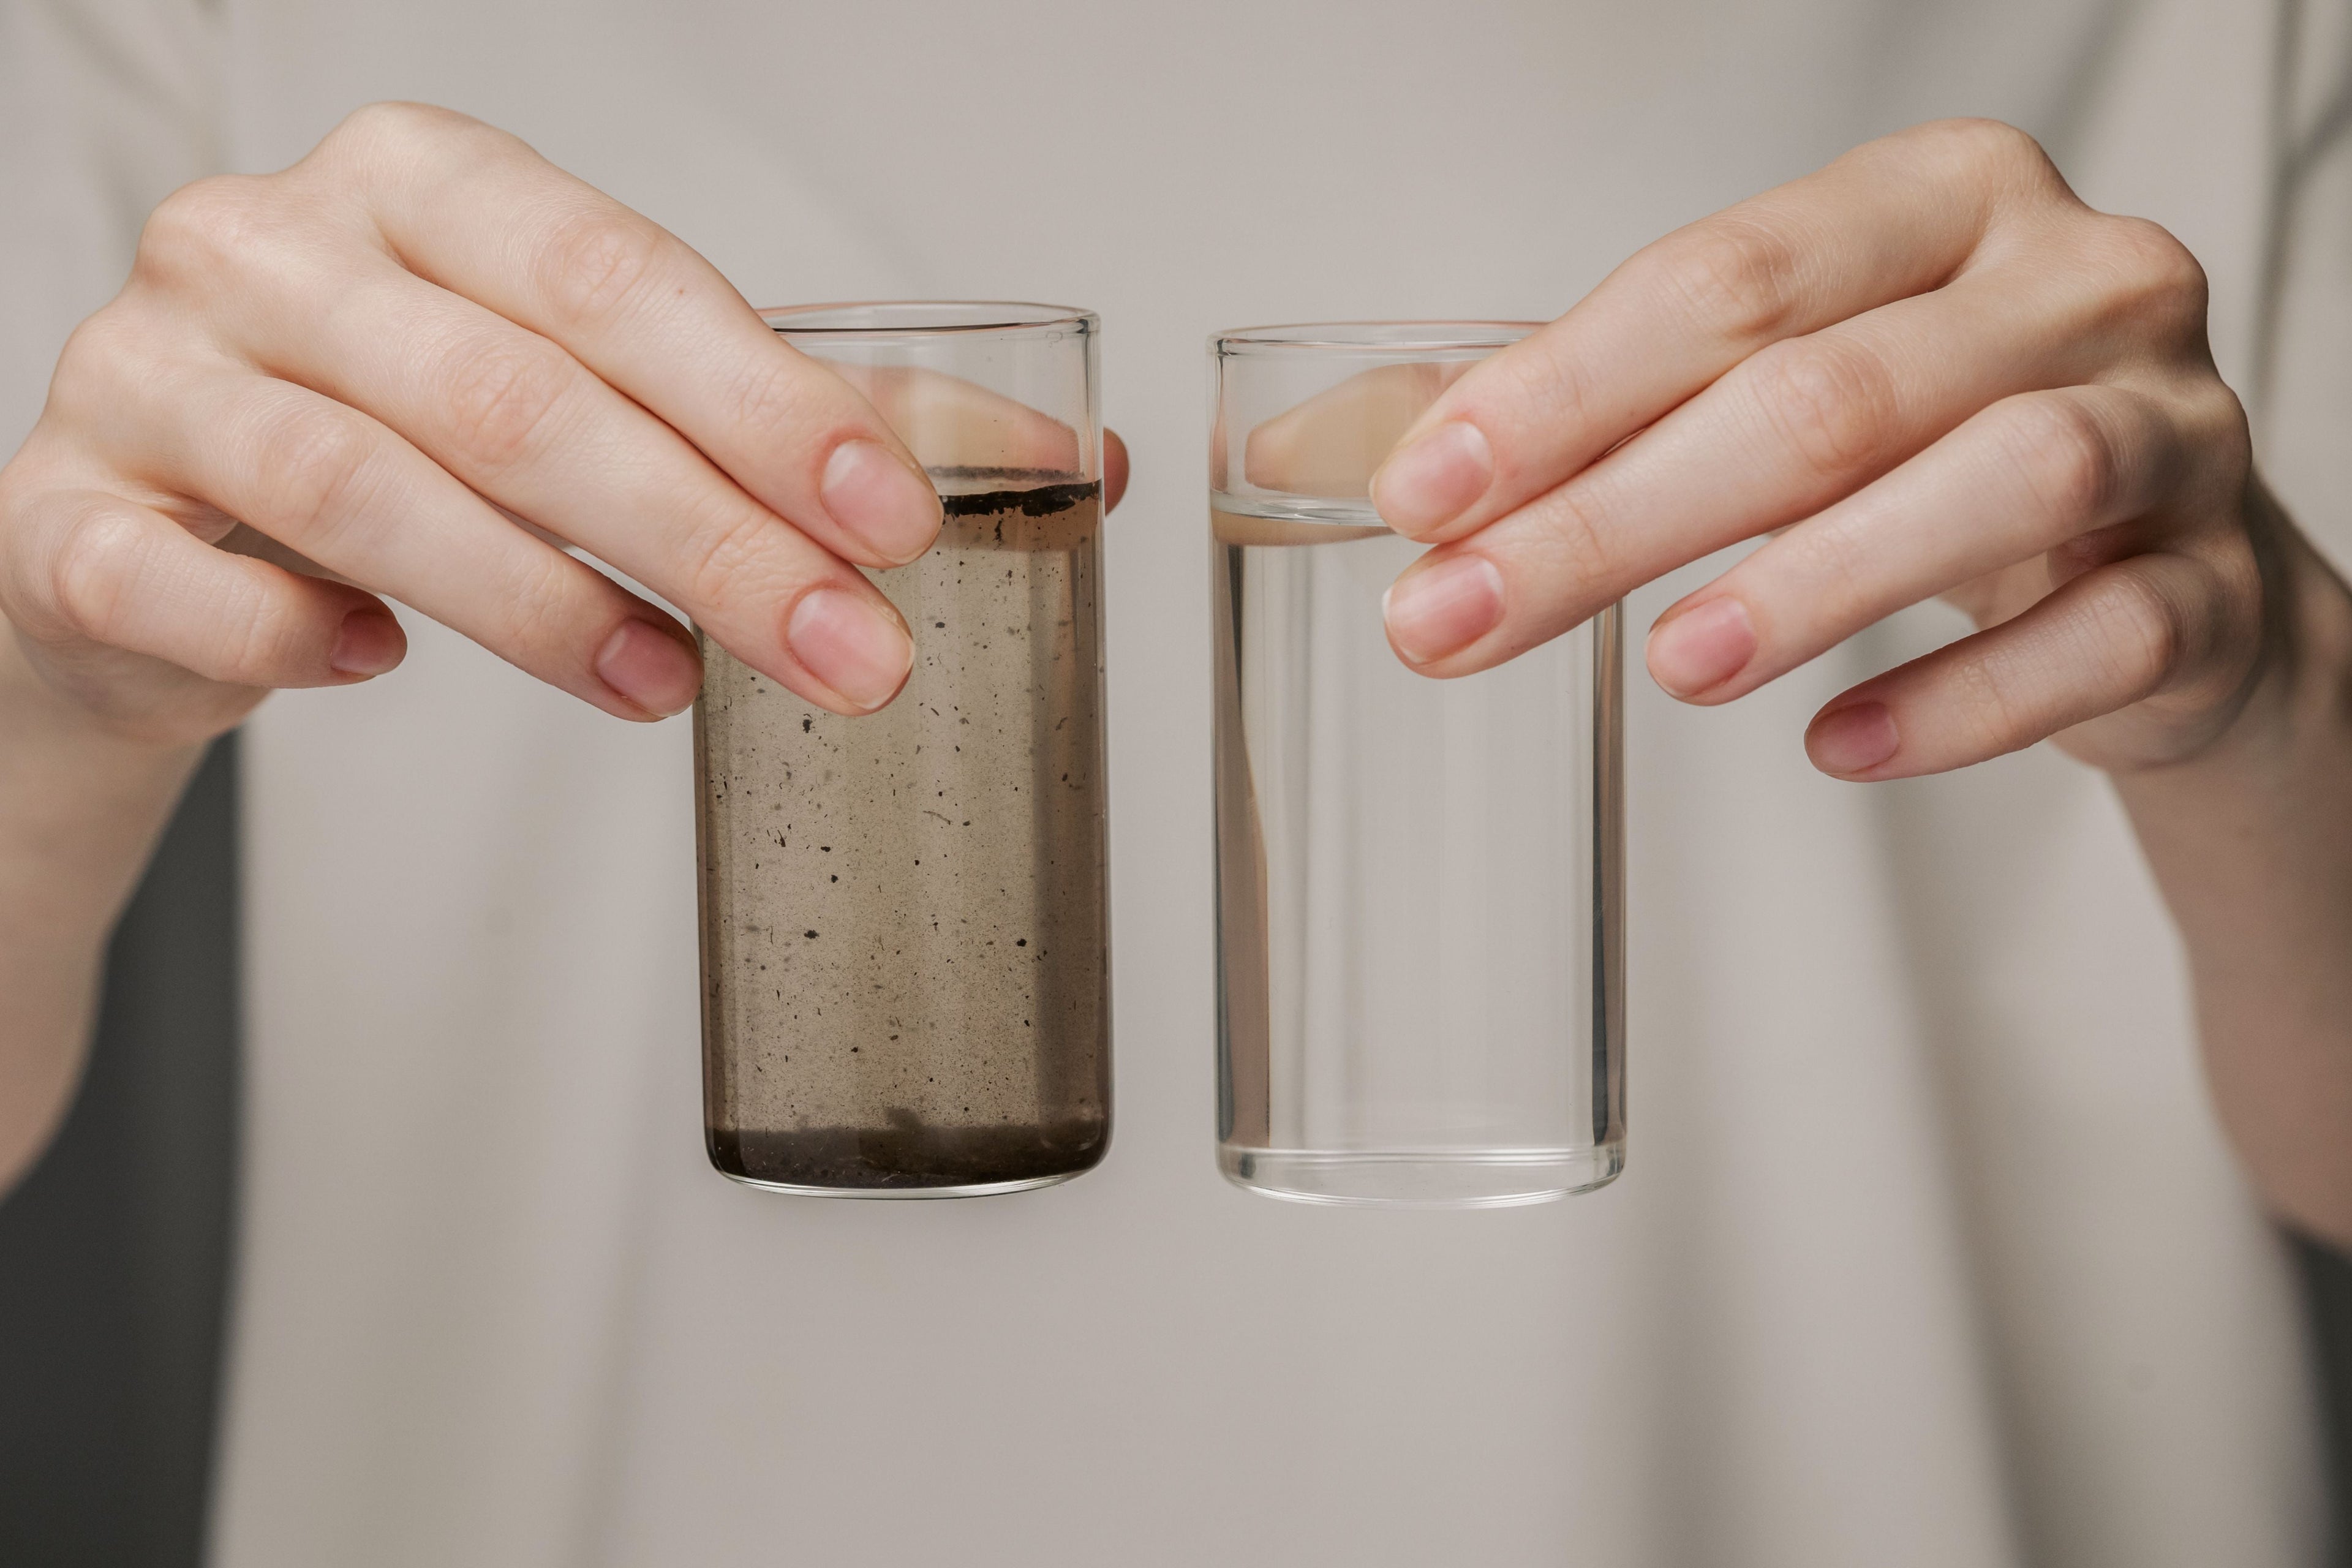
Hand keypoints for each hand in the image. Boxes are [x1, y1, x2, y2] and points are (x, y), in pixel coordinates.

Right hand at [0, 102, 1127, 749]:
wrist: (154, 548)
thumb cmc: (403, 450)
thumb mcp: (596, 398)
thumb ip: (809, 426)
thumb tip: (1081, 468)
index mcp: (419, 184)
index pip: (618, 281)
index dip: (768, 405)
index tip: (897, 523)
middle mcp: (273, 248)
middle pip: (516, 394)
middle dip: (708, 536)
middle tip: (848, 655)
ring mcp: (147, 374)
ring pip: (363, 488)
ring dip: (545, 607)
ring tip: (676, 693)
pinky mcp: (58, 515)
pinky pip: (176, 580)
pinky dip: (293, 635)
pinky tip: (380, 667)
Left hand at [1370, 118, 2273, 779]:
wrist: (2156, 568)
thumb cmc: (1931, 449)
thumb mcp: (1759, 390)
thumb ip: (1561, 411)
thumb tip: (1310, 451)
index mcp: (1936, 201)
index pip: (1727, 278)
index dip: (1561, 390)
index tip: (1424, 494)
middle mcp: (2071, 283)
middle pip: (1831, 387)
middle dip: (1621, 513)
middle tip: (1470, 615)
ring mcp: (2171, 427)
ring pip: (2003, 476)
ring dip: (1813, 581)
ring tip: (1674, 665)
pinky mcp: (2218, 585)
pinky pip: (2103, 639)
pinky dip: (1962, 698)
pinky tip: (1839, 747)